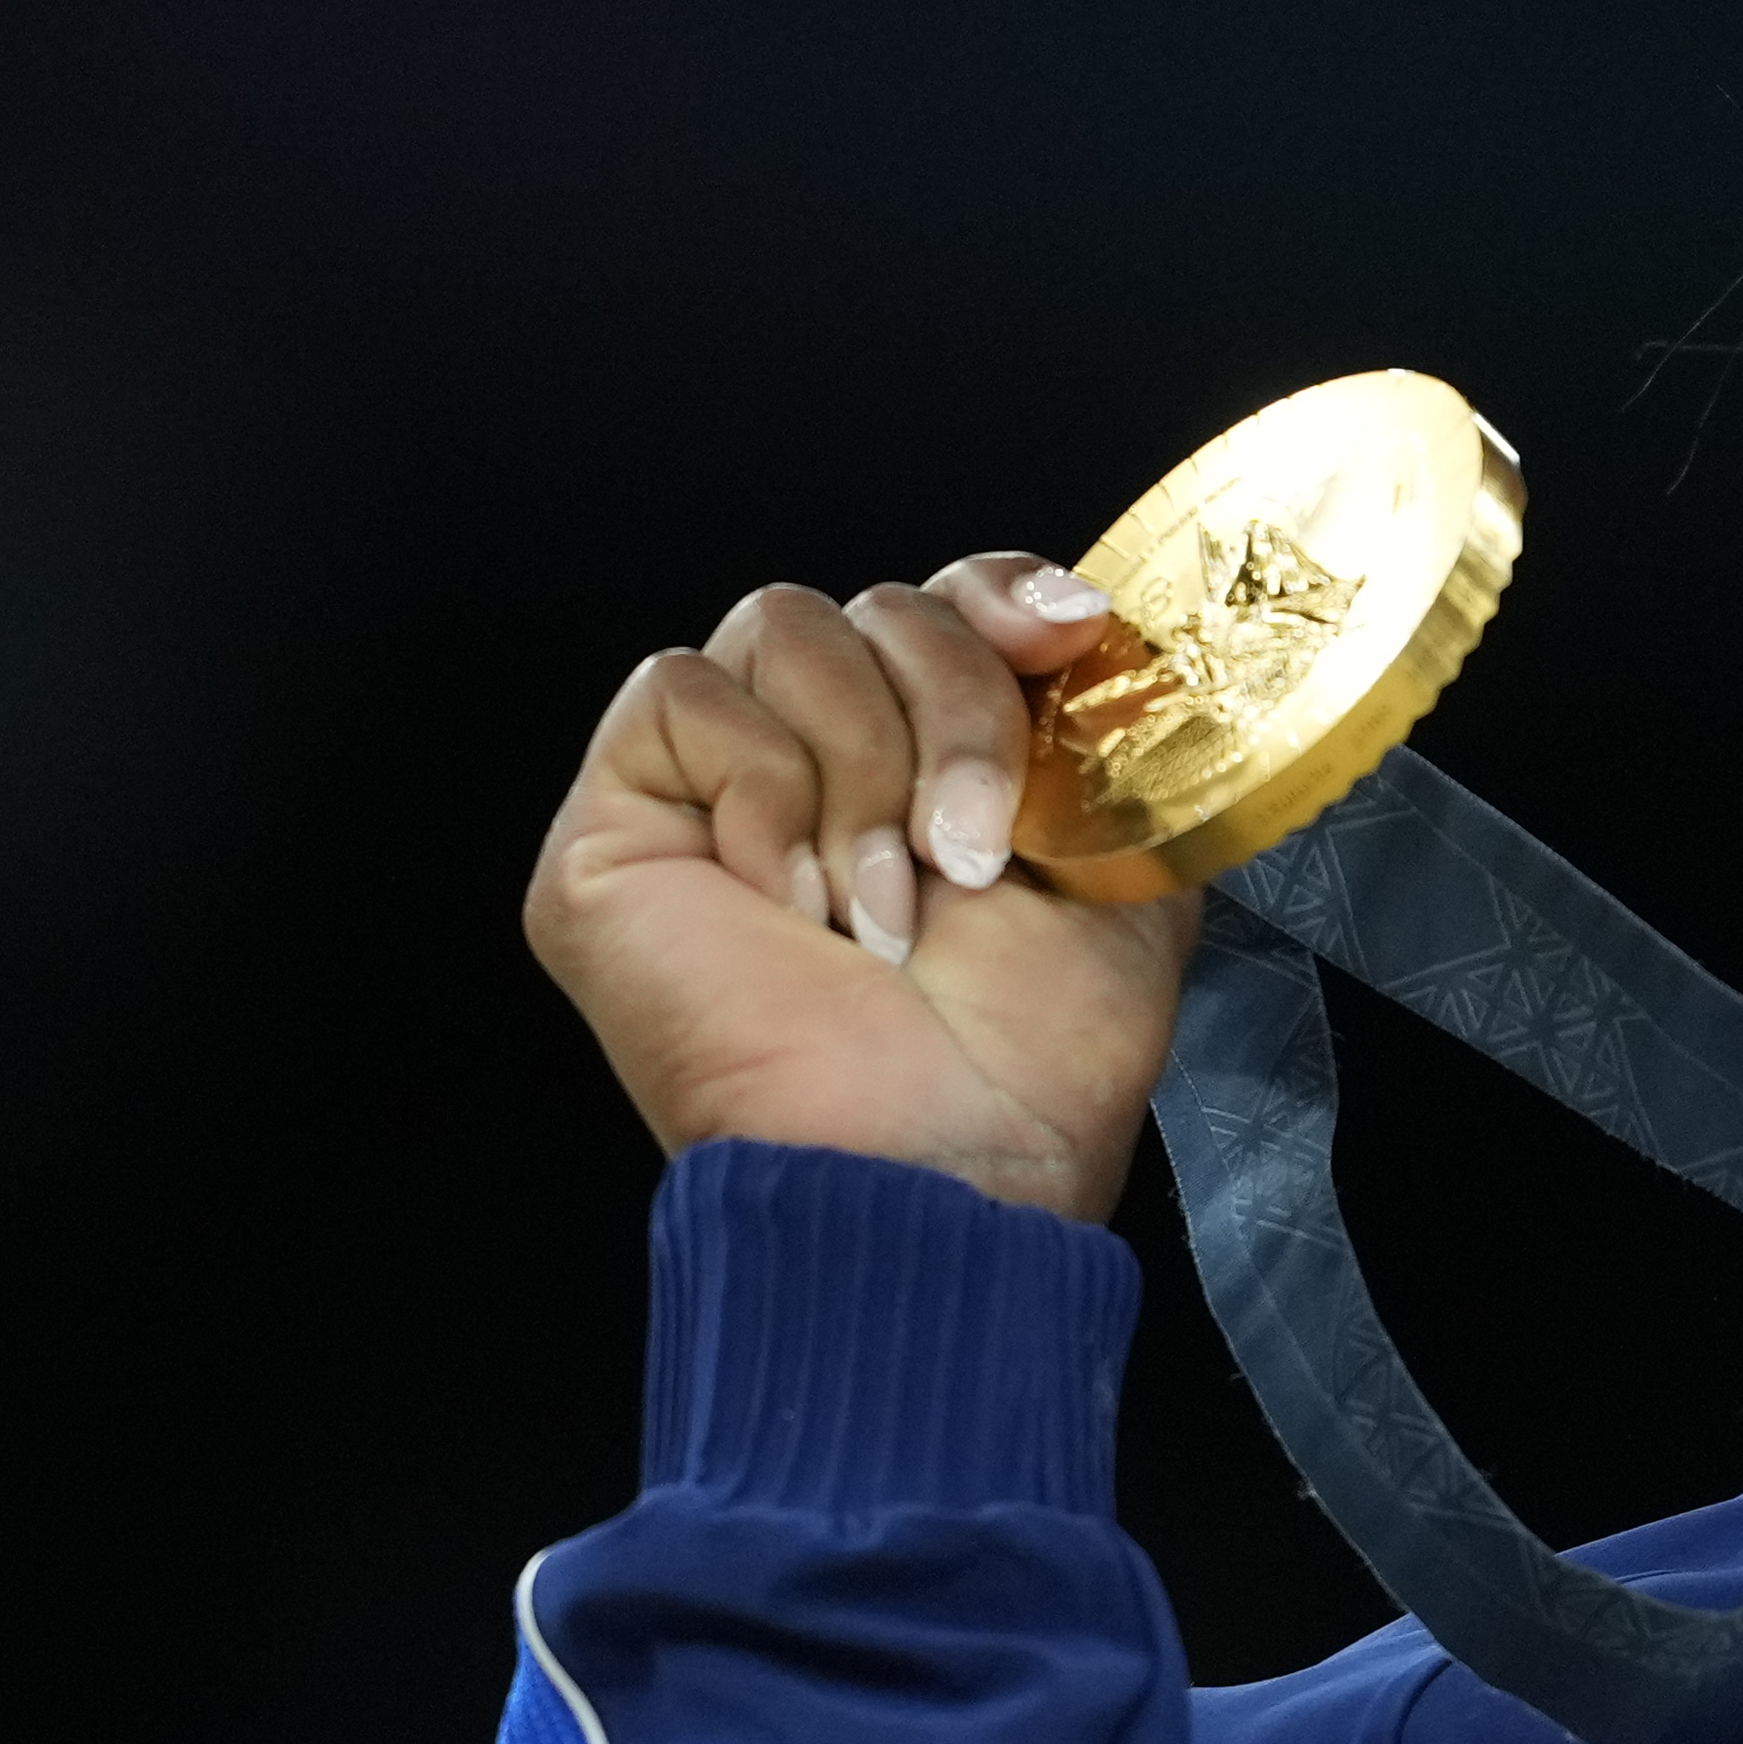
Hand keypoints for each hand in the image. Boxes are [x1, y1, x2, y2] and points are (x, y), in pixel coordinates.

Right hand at [526, 554, 1205, 1219]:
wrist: (944, 1150)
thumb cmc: (1034, 1054)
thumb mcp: (1125, 867)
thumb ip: (1107, 740)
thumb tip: (1093, 625)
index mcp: (937, 764)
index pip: (949, 598)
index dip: (1002, 593)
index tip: (1066, 636)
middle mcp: (825, 761)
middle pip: (879, 602)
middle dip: (956, 709)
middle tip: (971, 853)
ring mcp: (715, 787)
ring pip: (784, 624)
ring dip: (865, 770)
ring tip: (884, 908)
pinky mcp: (617, 820)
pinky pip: (681, 691)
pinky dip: (764, 791)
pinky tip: (795, 905)